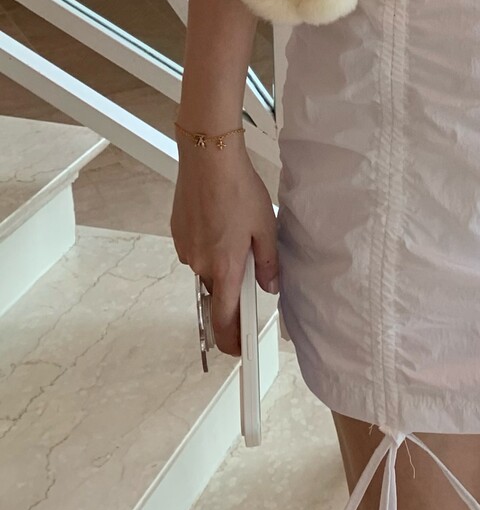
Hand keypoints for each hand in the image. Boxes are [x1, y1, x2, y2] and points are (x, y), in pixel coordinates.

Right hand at [171, 142, 278, 357]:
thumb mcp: (266, 227)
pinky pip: (196, 250)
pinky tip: (221, 221)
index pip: (224, 320)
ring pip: (206, 268)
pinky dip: (209, 244)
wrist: (208, 160)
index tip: (238, 349)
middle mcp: (200, 264)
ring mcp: (186, 249)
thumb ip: (270, 263)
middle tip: (251, 260)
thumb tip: (271, 287)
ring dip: (221, 260)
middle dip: (232, 284)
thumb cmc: (238, 190)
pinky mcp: (178, 234)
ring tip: (237, 230)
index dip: (231, 340)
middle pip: (216, 291)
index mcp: (224, 268)